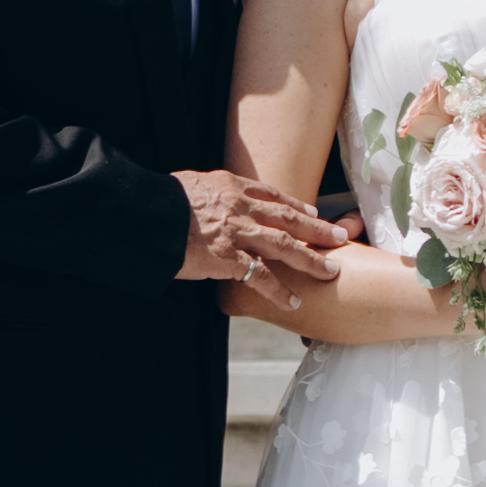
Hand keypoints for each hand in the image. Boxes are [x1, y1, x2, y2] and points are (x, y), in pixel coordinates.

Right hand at [174, 167, 340, 307]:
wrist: (143, 214)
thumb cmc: (159, 201)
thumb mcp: (188, 186)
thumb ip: (207, 194)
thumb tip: (208, 200)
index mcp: (230, 185)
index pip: (271, 195)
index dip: (295, 205)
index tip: (312, 211)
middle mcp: (240, 206)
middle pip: (289, 217)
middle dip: (318, 228)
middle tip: (341, 236)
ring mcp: (237, 231)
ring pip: (285, 244)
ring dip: (311, 258)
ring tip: (332, 270)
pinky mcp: (227, 257)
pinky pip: (261, 276)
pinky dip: (279, 290)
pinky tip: (293, 301)